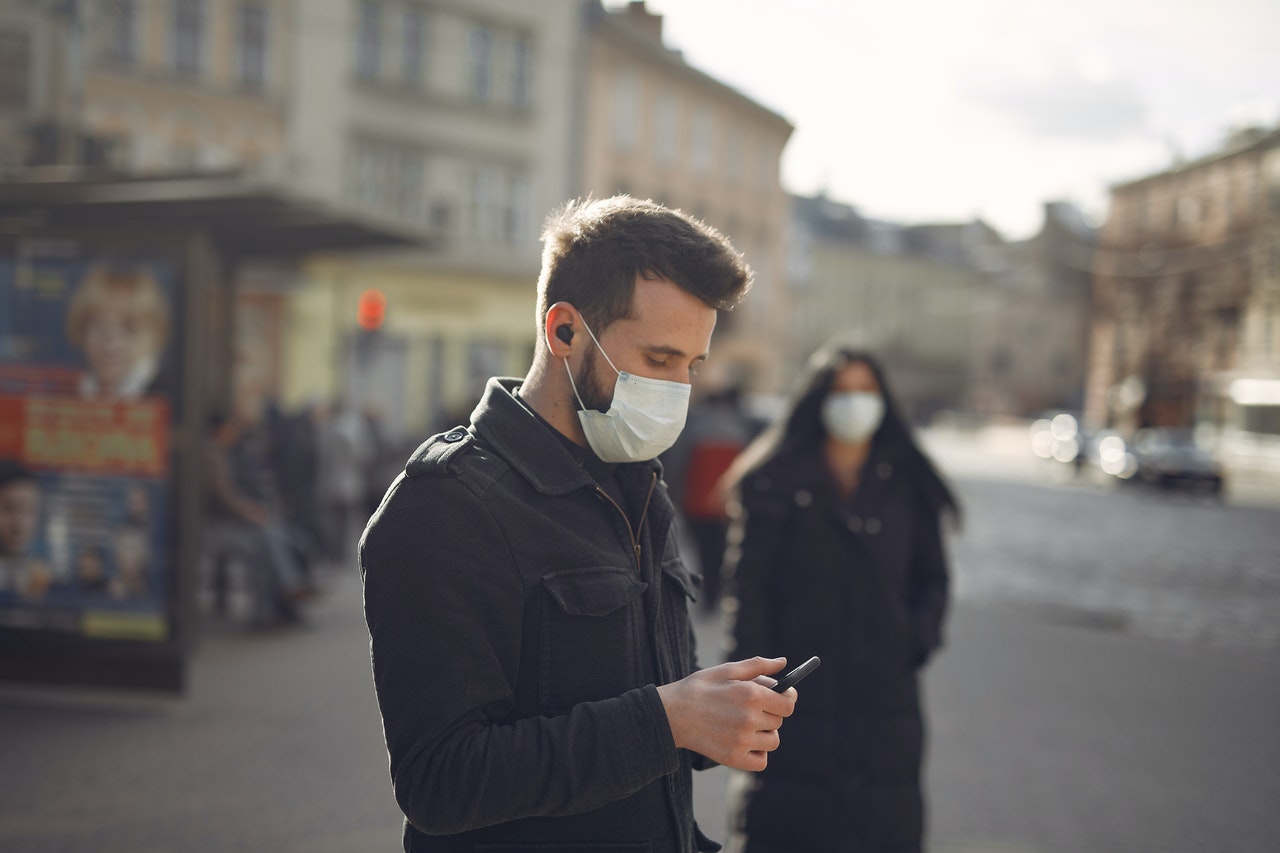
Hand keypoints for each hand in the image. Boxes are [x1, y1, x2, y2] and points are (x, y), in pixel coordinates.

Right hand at [657, 656, 796, 771]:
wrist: (670, 714)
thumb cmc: (699, 689)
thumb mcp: (727, 669)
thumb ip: (758, 665)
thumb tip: (783, 662)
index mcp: (751, 695)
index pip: (788, 704)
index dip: (786, 699)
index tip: (780, 698)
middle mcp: (750, 719)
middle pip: (779, 721)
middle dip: (770, 713)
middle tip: (751, 708)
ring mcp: (742, 741)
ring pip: (772, 741)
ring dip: (765, 733)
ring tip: (746, 725)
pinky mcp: (733, 758)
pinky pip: (761, 761)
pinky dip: (758, 753)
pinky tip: (744, 742)